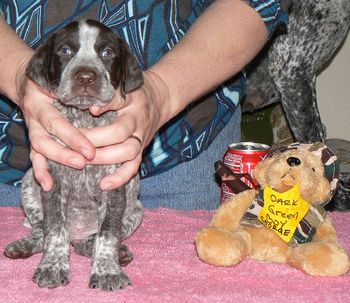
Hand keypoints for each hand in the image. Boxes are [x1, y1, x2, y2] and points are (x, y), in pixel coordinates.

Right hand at [19, 77, 94, 190]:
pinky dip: (41, 172)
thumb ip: (83, 91)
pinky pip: (36, 157)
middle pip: (45, 139)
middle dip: (65, 153)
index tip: (90, 150)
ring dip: (56, 162)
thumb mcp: (68, 78)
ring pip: (39, 150)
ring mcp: (34, 129)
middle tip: (85, 161)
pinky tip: (49, 185)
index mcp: (41, 100)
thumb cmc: (57, 78)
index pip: (56, 123)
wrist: (34, 81)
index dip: (72, 138)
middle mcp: (35, 116)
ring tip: (76, 168)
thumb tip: (99, 108)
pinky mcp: (37, 138)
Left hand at [83, 71, 166, 189]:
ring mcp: (141, 140)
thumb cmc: (136, 93)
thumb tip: (92, 108)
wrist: (159, 101)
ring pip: (128, 155)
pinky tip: (104, 185)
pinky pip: (133, 168)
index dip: (103, 108)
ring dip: (104, 160)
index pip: (118, 106)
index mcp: (133, 105)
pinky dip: (120, 178)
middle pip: (120, 136)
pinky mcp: (140, 152)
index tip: (85, 114)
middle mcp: (138, 124)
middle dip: (95, 143)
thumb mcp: (125, 87)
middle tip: (72, 145)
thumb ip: (110, 97)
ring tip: (83, 163)